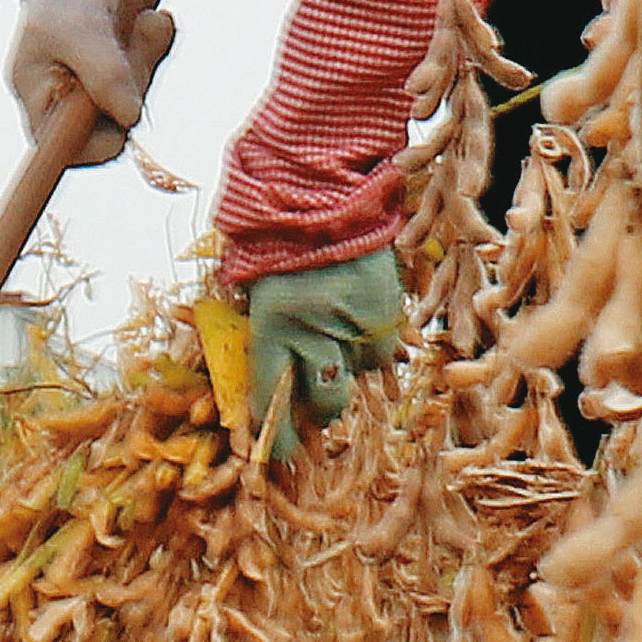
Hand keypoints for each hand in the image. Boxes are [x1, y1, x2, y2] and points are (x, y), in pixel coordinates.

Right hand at [6, 0, 166, 149]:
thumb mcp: (81, 29)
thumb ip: (104, 74)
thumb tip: (130, 117)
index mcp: (36, 93)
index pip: (63, 148)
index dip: (96, 144)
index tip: (125, 115)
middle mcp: (61, 94)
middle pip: (107, 125)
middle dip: (132, 84)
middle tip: (141, 36)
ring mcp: (90, 81)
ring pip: (131, 99)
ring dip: (146, 60)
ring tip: (146, 20)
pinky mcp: (115, 65)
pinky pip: (142, 72)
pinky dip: (152, 46)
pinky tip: (151, 21)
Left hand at [232, 247, 409, 458]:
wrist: (322, 187)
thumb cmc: (275, 235)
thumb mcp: (254, 286)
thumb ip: (265, 334)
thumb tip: (277, 383)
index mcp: (271, 325)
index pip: (271, 399)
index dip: (276, 435)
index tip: (279, 455)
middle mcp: (314, 331)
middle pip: (325, 403)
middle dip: (320, 412)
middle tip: (316, 405)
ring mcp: (356, 322)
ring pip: (359, 377)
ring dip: (348, 370)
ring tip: (336, 339)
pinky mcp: (387, 308)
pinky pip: (383, 348)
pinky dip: (372, 345)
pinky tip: (358, 319)